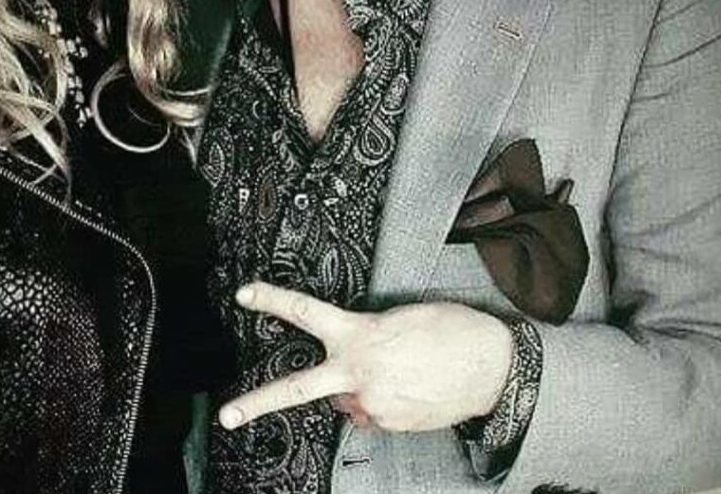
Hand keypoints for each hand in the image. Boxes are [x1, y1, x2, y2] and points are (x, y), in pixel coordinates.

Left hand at [219, 281, 513, 432]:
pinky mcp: (391, 425)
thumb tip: (353, 361)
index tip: (246, 295)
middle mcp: (360, 373)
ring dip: (358, 388)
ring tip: (398, 371)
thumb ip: (366, 336)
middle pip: (297, 390)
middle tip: (227, 414)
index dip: (272, 300)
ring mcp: (374, 405)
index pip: (306, 312)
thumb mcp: (402, 317)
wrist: (493, 368)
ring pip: (347, 399)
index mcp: (360, 335)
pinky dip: (381, 401)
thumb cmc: (453, 332)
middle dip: (257, 403)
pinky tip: (408, 387)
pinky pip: (372, 412)